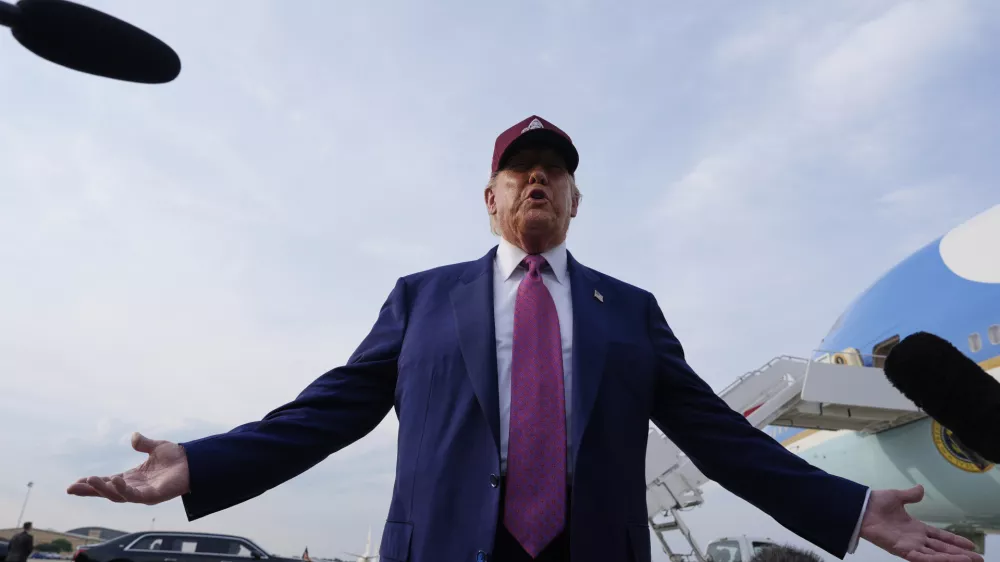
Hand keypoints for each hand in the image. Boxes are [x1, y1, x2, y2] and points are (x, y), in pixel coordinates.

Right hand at [66, 432, 190, 504]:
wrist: (195, 462)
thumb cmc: (177, 458)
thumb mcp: (157, 447)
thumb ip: (143, 444)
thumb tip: (133, 436)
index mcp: (133, 477)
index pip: (108, 482)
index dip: (93, 483)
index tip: (76, 481)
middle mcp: (135, 487)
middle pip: (108, 491)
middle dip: (90, 490)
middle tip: (71, 488)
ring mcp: (143, 493)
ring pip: (117, 496)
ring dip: (103, 489)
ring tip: (90, 480)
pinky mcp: (153, 496)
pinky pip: (134, 496)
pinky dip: (123, 490)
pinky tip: (115, 481)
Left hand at [861, 485, 982, 561]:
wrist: (860, 507)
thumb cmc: (875, 503)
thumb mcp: (897, 497)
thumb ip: (910, 495)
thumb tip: (921, 489)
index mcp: (916, 528)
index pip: (940, 536)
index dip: (955, 541)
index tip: (971, 545)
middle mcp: (915, 539)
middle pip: (942, 549)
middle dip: (960, 554)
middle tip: (978, 559)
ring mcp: (909, 545)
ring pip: (936, 555)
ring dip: (953, 558)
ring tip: (970, 561)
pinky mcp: (901, 550)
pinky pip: (921, 558)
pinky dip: (935, 560)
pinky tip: (949, 561)